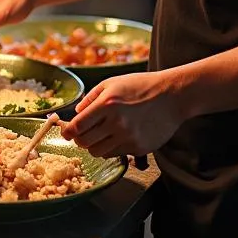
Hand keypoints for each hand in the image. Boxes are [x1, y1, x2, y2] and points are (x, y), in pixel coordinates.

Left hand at [60, 71, 185, 157]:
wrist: (172, 96)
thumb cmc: (140, 86)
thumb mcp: (111, 83)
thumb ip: (90, 98)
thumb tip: (76, 114)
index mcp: (107, 104)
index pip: (77, 127)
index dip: (67, 132)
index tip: (65, 132)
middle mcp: (117, 123)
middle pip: (84, 143)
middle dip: (79, 139)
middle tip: (82, 133)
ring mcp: (129, 137)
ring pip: (98, 152)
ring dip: (95, 145)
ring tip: (101, 135)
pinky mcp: (139, 148)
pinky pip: (115, 154)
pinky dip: (112, 147)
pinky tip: (118, 135)